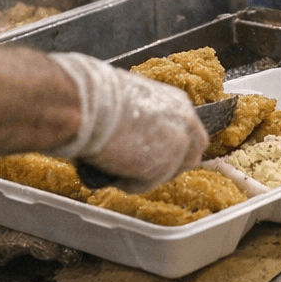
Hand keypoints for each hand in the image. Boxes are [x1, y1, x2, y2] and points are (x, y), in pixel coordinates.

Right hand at [47, 52, 206, 191]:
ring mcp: (177, 147)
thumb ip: (146, 117)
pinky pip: (146, 184)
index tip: (158, 153)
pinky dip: (129, 183)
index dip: (175, 147)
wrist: (89, 104)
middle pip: (190, 156)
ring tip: (119, 166)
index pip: (191, 134)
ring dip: (147, 175)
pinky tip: (112, 170)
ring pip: (169, 174)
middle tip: (141, 167)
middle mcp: (184, 123)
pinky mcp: (162, 168)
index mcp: (178, 103)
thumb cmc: (100, 96)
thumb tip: (136, 131)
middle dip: (168, 165)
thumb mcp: (134, 99)